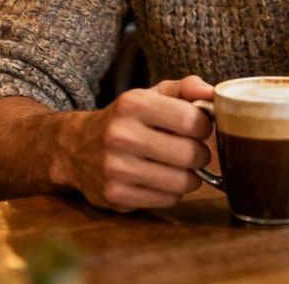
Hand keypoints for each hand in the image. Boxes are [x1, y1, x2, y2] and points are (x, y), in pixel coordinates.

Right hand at [53, 75, 213, 210]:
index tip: (200, 127)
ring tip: (182, 166)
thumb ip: (185, 88)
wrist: (76, 147)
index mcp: (133, 103)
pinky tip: (162, 179)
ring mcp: (116, 168)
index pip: (191, 120)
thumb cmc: (127, 118)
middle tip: (194, 150)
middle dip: (201, 153)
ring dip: (190, 176)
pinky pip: (167, 200)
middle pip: (190, 154)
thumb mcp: (151, 94)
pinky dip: (173, 191)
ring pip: (181, 181)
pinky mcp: (115, 196)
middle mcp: (121, 135)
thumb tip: (212, 93)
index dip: (205, 126)